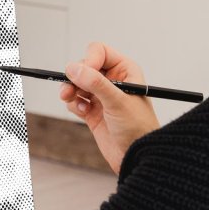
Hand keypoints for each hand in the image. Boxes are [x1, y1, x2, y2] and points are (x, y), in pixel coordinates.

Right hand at [60, 42, 161, 174]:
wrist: (136, 157)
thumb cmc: (138, 128)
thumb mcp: (117, 102)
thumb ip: (95, 83)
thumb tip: (73, 68)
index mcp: (125, 71)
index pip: (99, 52)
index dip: (88, 60)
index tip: (82, 74)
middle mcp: (113, 80)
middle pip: (84, 66)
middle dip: (75, 77)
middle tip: (70, 89)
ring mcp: (102, 96)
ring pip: (77, 83)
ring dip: (70, 89)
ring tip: (69, 98)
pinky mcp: (92, 111)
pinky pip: (76, 100)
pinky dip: (74, 104)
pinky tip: (83, 113)